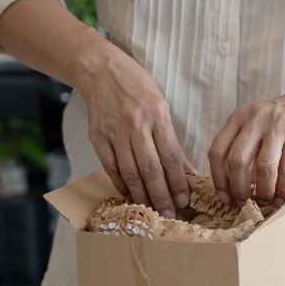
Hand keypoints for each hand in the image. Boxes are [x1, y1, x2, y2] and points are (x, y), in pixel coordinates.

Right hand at [77, 42, 194, 217]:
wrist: (102, 71)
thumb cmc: (137, 87)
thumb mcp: (161, 107)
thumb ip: (172, 141)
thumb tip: (187, 172)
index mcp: (157, 114)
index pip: (171, 156)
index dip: (178, 182)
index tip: (184, 200)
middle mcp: (135, 123)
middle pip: (151, 168)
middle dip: (162, 195)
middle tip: (170, 214)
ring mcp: (114, 131)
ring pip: (130, 172)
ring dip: (142, 195)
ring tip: (152, 211)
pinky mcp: (97, 137)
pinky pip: (110, 168)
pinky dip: (121, 185)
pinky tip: (131, 196)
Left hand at [208, 88, 284, 207]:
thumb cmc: (281, 122)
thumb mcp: (256, 129)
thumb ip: (244, 152)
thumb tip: (236, 189)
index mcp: (238, 117)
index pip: (218, 151)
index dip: (219, 179)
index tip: (224, 197)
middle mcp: (255, 118)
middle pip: (237, 160)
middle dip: (238, 188)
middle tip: (244, 202)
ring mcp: (278, 124)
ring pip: (263, 167)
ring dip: (263, 192)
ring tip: (265, 202)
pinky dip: (283, 189)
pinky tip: (280, 198)